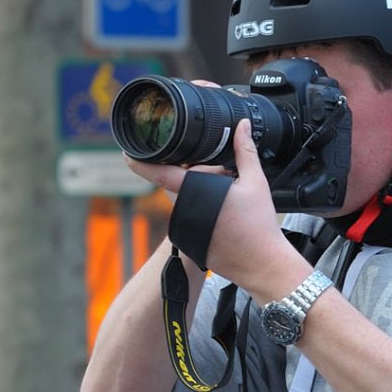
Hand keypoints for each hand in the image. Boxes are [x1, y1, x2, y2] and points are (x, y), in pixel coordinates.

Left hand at [124, 121, 309, 302]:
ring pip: (185, 203)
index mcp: (194, 193)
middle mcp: (184, 212)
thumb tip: (241, 126)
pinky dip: (203, 215)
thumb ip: (245, 151)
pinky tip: (225, 219)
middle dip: (193, 176)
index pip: (159, 174)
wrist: (263, 265)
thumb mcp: (255, 181)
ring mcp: (186, 230)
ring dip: (198, 196)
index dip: (141, 163)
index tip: (128, 154)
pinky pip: (191, 221)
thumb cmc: (258, 226)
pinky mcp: (191, 244)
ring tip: (226, 200)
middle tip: (221, 178)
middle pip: (178, 184)